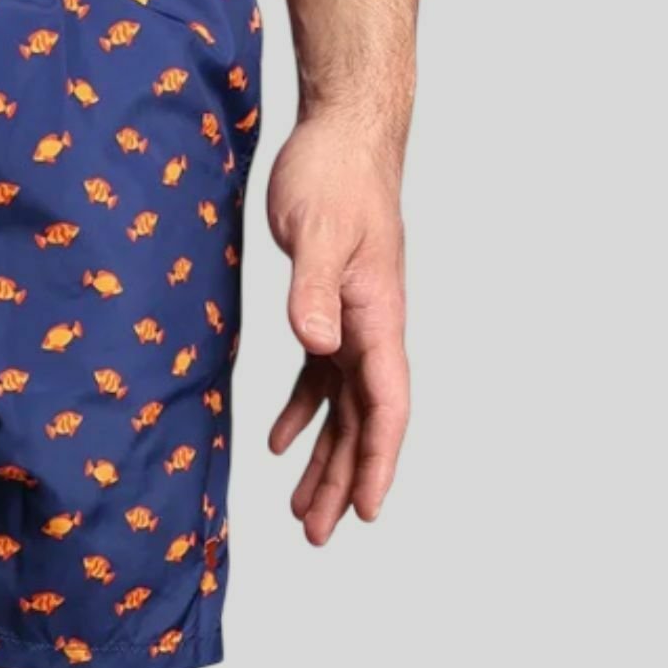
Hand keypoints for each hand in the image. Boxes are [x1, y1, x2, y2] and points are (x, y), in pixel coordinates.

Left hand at [264, 113, 409, 545]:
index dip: (379, 462)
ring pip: (344, 411)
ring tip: (302, 512)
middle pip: (365, 423)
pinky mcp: (330, 311)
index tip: (368, 510)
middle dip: (345, 481)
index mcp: (378, 319)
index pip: (386, 406)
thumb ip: (314, 287)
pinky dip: (303, 414)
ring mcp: (353, 324)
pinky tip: (281, 444)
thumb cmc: (334, 174)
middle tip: (318, 535)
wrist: (342, 133)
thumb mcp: (318, 229)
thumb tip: (315, 342)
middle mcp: (372, 330)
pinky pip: (321, 380)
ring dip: (325, 460)